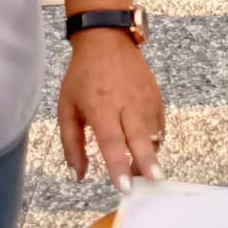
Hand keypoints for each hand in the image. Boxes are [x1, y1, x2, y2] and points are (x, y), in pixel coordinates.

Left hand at [58, 28, 165, 191]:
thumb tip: (78, 175)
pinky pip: (160, 123)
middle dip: (147, 162)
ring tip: (147, 173)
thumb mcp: (67, 108)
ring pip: (153, 132)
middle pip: (140, 138)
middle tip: (154, 182)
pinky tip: (148, 148)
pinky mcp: (156, 95)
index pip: (112, 142)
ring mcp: (145, 98)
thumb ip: (71, 145)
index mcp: (101, 107)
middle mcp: (127, 103)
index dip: (118, 166)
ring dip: (151, 154)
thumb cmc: (83, 76)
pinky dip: (156, 138)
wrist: (107, 40)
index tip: (124, 187)